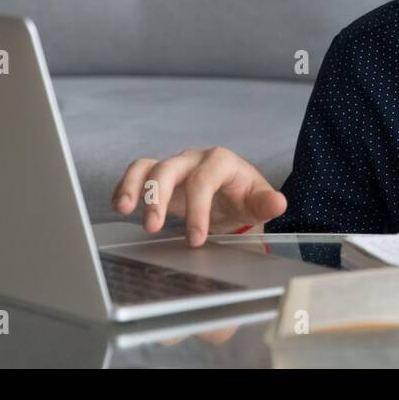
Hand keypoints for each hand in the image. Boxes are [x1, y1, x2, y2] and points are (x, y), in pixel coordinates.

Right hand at [111, 147, 286, 246]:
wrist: (233, 197)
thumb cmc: (244, 198)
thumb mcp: (257, 203)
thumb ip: (266, 204)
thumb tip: (279, 203)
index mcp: (221, 162)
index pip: (204, 181)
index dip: (198, 210)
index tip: (196, 240)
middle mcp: (194, 159)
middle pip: (170, 168)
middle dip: (159, 197)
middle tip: (153, 227)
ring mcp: (175, 166)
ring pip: (147, 167)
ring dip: (134, 187)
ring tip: (124, 210)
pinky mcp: (158, 176)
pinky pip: (137, 173)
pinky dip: (125, 187)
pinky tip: (120, 206)